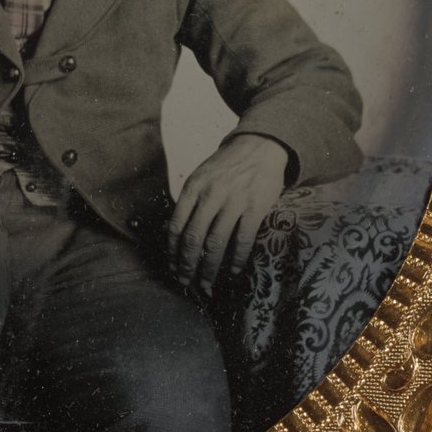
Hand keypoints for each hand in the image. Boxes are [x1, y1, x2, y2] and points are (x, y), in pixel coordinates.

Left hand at [171, 133, 291, 291]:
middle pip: (193, 238)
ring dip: (209, 268)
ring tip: (206, 284)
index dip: (172, 250)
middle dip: (187, 265)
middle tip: (185, 282)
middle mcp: (210, 195)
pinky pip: (243, 239)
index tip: (172, 266)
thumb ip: (190, 201)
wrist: (259, 146)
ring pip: (216, 243)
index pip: (176, 225)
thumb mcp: (201, 176)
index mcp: (193, 188)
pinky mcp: (255, 207)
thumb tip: (178, 232)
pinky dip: (236, 259)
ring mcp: (233, 201)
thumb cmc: (227, 166)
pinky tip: (233, 272)